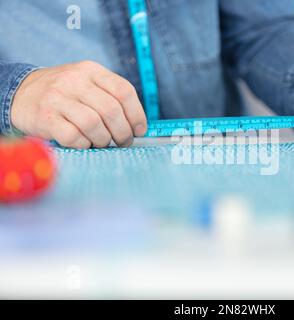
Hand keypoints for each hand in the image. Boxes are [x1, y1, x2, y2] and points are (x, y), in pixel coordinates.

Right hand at [11, 61, 147, 148]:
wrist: (21, 93)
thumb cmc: (65, 94)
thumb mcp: (87, 83)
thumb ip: (111, 96)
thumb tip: (139, 125)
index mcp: (91, 70)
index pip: (124, 91)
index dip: (137, 114)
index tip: (140, 130)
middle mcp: (74, 80)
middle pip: (111, 110)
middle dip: (123, 132)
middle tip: (124, 141)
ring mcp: (57, 98)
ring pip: (94, 124)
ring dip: (104, 140)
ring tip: (103, 142)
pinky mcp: (45, 117)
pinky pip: (74, 137)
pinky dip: (84, 144)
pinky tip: (84, 142)